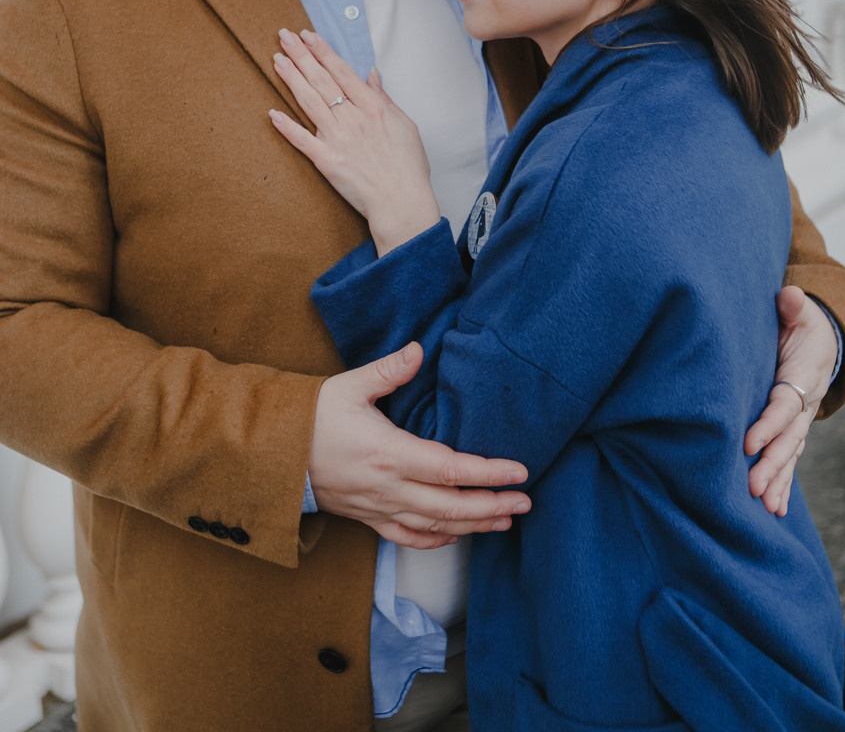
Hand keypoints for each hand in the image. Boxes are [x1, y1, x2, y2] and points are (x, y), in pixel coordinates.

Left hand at [270, 29, 440, 253]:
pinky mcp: (326, 161)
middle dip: (301, 56)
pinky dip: (287, 127)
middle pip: (322, 81)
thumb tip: (372, 75)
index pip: (342, 72)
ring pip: (309, 102)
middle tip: (284, 37)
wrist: (402, 201)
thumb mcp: (405, 125)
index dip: (323, 52)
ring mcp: (337, 139)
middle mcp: (353, 119)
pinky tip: (272, 113)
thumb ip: (385, 98)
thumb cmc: (409, 166)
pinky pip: (302, 141)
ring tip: (276, 60)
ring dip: (291, 79)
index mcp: (373, 108)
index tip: (308, 36)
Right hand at [309, 341, 530, 546]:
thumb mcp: (350, 386)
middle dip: (493, 506)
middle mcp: (388, 487)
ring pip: (435, 527)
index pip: (450, 470)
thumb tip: (419, 350)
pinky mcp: (368, 518)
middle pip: (451, 507)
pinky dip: (438, 540)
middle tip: (525, 501)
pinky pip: (408, 538)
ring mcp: (378, 507)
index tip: (519, 472)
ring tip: (506, 520)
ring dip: (474, 526)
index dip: (488, 473)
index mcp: (389, 453)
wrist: (273, 453)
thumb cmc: (311, 416)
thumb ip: (389, 370)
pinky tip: (458, 535)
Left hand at [744, 286, 837, 515]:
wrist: (821, 341)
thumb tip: (789, 298)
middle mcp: (804, 404)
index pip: (784, 405)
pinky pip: (789, 459)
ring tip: (764, 505)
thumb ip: (793, 308)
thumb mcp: (799, 312)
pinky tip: (776, 508)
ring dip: (779, 481)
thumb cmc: (800, 324)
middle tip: (753, 489)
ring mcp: (800, 420)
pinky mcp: (793, 429)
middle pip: (788, 439)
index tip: (748, 444)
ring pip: (789, 454)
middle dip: (772, 465)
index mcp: (802, 376)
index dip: (768, 425)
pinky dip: (784, 484)